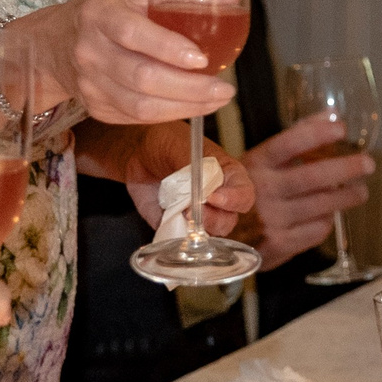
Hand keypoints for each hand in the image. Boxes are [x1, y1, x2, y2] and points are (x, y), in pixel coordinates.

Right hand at [16, 0, 239, 125]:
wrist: (53, 45)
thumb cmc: (104, 14)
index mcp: (100, 15)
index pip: (133, 33)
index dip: (168, 48)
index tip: (202, 57)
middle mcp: (90, 51)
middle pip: (141, 77)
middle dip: (189, 88)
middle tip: (224, 89)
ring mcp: (90, 85)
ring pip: (140, 106)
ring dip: (185, 107)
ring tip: (216, 100)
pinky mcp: (96, 109)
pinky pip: (136, 118)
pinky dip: (170, 114)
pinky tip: (193, 106)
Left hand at [112, 134, 256, 239]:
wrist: (137, 152)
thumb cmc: (164, 142)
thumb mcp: (179, 146)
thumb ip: (192, 165)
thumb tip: (200, 187)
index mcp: (226, 174)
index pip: (244, 193)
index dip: (234, 199)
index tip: (213, 197)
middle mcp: (216, 197)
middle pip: (229, 220)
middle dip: (213, 218)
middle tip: (191, 210)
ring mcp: (198, 214)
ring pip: (209, 233)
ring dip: (197, 229)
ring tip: (180, 214)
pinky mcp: (177, 225)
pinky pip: (182, 239)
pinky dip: (176, 237)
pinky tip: (168, 223)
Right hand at [238, 115, 373, 269]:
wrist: (219, 236)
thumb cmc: (245, 192)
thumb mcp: (259, 161)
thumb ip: (295, 139)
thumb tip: (330, 115)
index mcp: (255, 164)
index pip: (288, 144)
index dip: (315, 134)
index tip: (340, 127)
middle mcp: (262, 190)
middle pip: (312, 177)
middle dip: (345, 168)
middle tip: (367, 163)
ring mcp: (271, 218)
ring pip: (320, 205)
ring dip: (346, 197)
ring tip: (360, 192)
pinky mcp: (279, 243)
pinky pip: (315, 230)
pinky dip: (327, 221)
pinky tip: (328, 215)